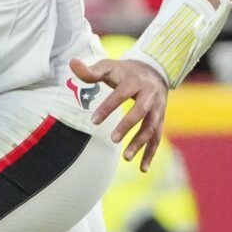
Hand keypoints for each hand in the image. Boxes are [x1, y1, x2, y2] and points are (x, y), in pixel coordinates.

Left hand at [69, 55, 168, 170]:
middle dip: (127, 126)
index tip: (93, 121)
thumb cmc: (125, 71)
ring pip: (152, 128)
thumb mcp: (109, 67)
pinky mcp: (160, 120)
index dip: (108, 107)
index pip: (121, 94)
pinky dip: (150, 153)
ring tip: (126, 158)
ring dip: (140, 143)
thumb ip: (90, 70)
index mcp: (135, 81)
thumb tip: (72, 63)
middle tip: (112, 139)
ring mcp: (157, 109)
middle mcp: (150, 95)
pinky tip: (142, 168)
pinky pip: (157, 138)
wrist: (155, 70)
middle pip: (141, 111)